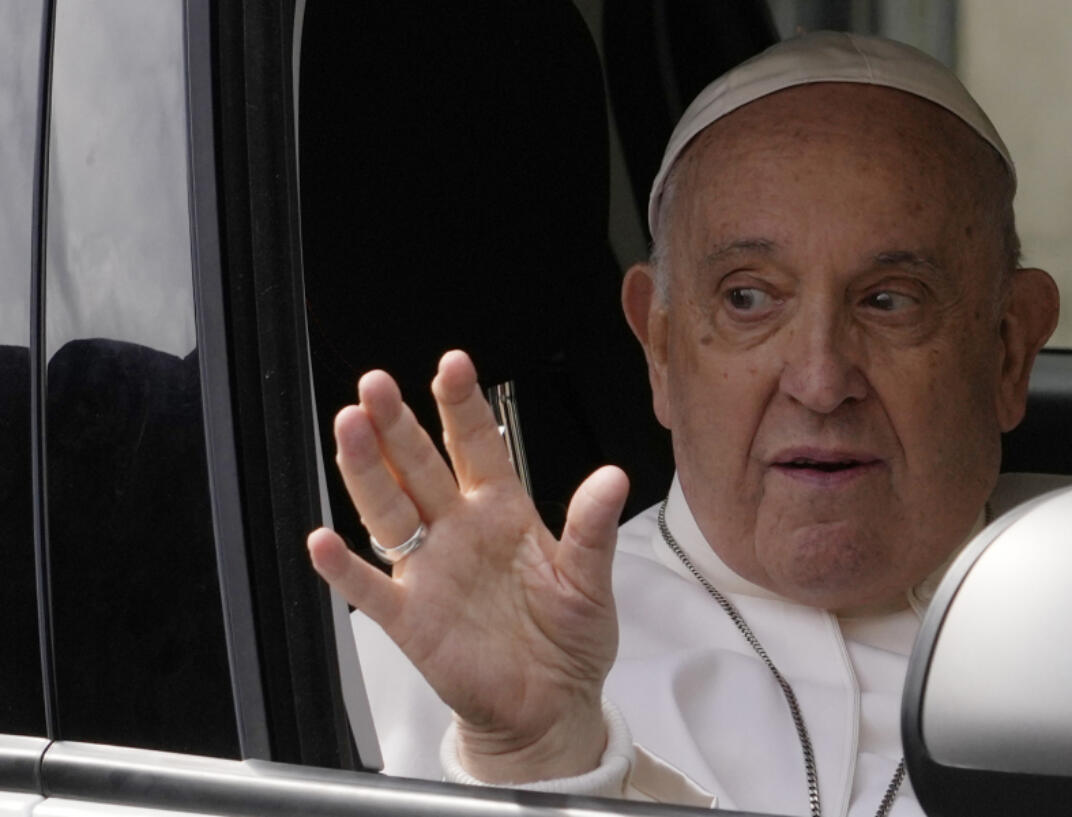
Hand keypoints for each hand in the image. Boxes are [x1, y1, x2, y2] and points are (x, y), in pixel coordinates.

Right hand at [307, 351, 628, 781]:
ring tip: (350, 428)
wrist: (549, 705)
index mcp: (503, 511)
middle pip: (420, 467)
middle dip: (399, 425)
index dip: (463, 406)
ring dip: (368, 472)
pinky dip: (345, 568)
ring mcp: (429, 571)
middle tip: (377, 385)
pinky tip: (324, 540)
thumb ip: (592, 529)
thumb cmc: (569, 639)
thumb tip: (613, 478)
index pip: (478, 446)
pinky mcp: (410, 618)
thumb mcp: (590, 581)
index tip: (453, 365)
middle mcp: (458, 530)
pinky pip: (370, 589)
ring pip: (389, 511)